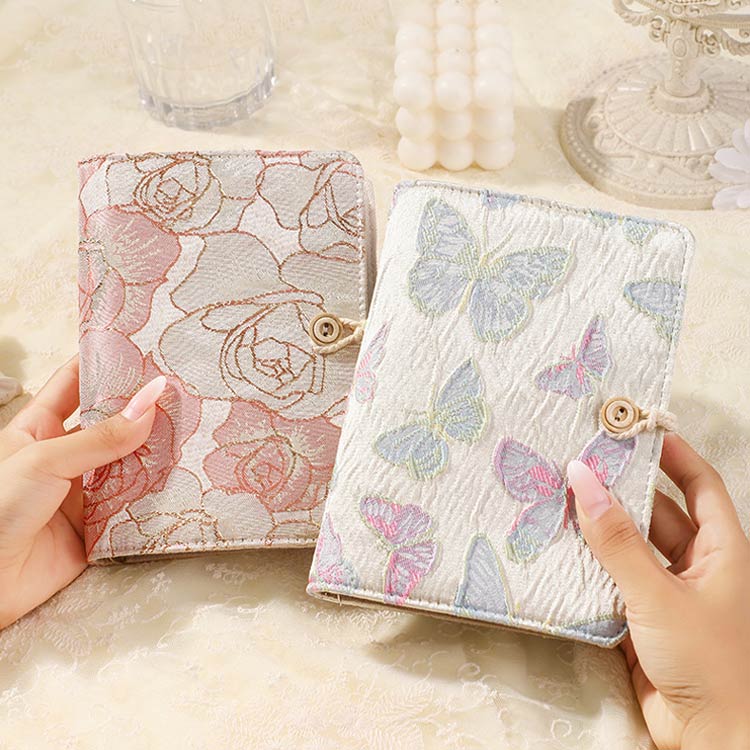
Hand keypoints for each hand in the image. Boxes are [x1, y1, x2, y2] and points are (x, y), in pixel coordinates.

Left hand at [0, 356, 164, 628]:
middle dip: (143, 409)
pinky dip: (157, 496)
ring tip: (193, 429)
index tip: (142, 347)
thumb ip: (101, 436)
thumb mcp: (45, 461)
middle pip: (110, 424)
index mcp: (38, 430)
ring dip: (156, 452)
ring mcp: (82, 492)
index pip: (75, 384)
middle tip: (181, 391)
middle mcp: (64, 457)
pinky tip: (183, 478)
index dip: (105, 364)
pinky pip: (134, 506)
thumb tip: (150, 401)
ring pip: (128, 464)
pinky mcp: (99, 527)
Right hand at [568, 434, 749, 749]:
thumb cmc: (709, 662)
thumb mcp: (659, 593)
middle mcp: (695, 564)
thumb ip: (617, 539)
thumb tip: (583, 477)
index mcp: (721, 550)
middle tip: (579, 461)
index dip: (672, 453)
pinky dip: (586, 562)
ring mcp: (666, 591)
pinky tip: (557, 546)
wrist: (710, 740)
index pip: (699, 484)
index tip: (636, 428)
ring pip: (628, 544)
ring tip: (558, 496)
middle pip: (655, 511)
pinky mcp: (639, 617)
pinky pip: (610, 577)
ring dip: (597, 526)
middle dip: (620, 488)